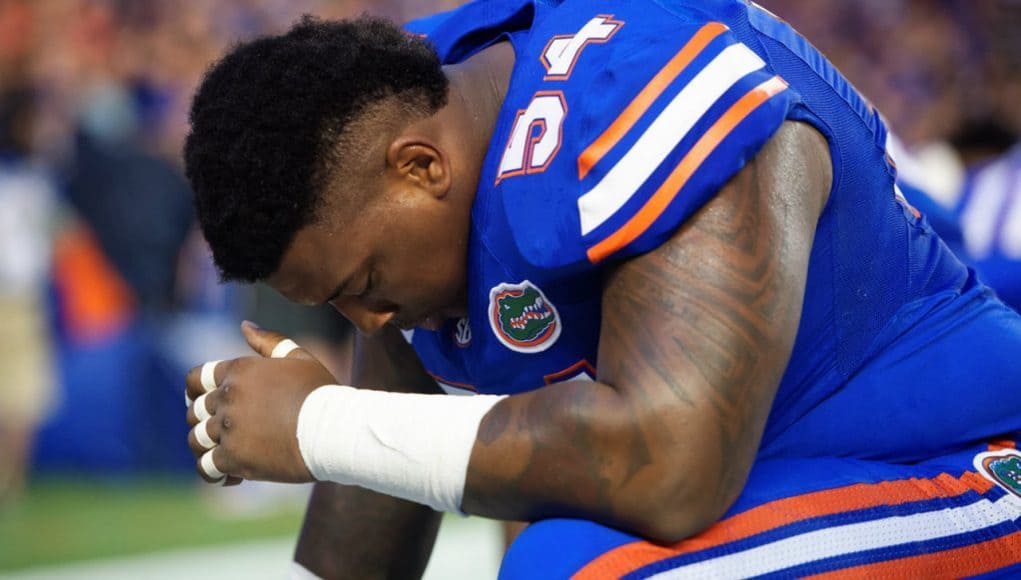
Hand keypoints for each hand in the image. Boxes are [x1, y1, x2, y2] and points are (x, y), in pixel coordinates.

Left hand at [184, 322, 337, 483]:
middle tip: (224, 433)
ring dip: (207, 447)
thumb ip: (269, 341)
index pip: (195, 378)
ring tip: (225, 454)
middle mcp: (228, 397)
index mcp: (240, 370)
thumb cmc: (321, 394)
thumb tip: (244, 325)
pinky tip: (232, 475)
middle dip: (205, 421)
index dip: (194, 391)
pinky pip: (205, 467)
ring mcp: (228, 428)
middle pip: (195, 411)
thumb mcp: (299, 359)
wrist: (335, 429)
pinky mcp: (233, 458)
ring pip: (196, 439)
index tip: (201, 401)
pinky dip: (214, 472)